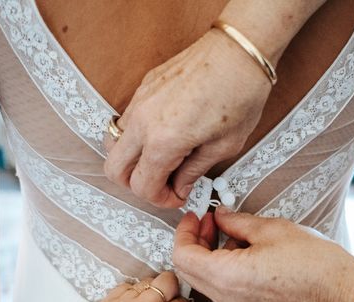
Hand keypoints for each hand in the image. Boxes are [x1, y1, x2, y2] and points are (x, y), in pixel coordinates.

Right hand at [104, 28, 271, 207]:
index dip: (160, 199)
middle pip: (114, 169)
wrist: (239, 50)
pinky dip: (136, 138)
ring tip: (162, 161)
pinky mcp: (143, 88)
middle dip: (136, 185)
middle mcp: (142, 122)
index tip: (178, 196)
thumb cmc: (240, 94)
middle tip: (163, 185)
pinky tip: (164, 137)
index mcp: (163, 141)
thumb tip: (179, 187)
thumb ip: (194, 171)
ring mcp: (138, 102)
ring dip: (131, 161)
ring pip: (113, 144)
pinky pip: (126, 122)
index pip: (142, 186)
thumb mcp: (224, 146)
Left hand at [173, 208, 353, 301]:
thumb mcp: (269, 229)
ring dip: (207, 255)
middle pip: (189, 271)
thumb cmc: (314, 262)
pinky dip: (220, 268)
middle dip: (193, 242)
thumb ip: (235, 221)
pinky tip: (239, 250)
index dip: (184, 232)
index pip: (182, 257)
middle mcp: (228, 299)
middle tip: (208, 221)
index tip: (194, 217)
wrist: (339, 289)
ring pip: (203, 281)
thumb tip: (220, 216)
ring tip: (227, 232)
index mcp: (227, 278)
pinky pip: (221, 290)